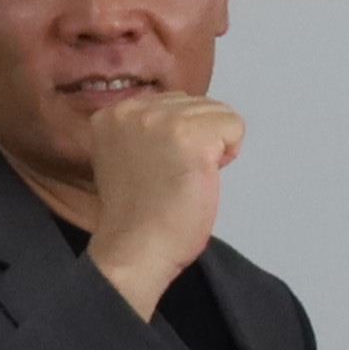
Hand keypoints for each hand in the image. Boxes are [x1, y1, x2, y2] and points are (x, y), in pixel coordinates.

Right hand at [81, 89, 245, 315]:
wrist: (136, 247)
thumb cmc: (139, 214)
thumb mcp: (130, 155)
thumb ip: (149, 132)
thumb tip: (189, 121)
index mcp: (114, 114)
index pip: (174, 102)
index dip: (182, 137)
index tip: (162, 168)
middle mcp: (133, 110)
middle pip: (197, 104)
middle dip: (201, 137)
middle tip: (177, 174)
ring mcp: (161, 120)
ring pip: (219, 112)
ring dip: (216, 146)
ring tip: (188, 176)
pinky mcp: (190, 136)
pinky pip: (234, 126)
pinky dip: (230, 152)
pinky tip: (204, 176)